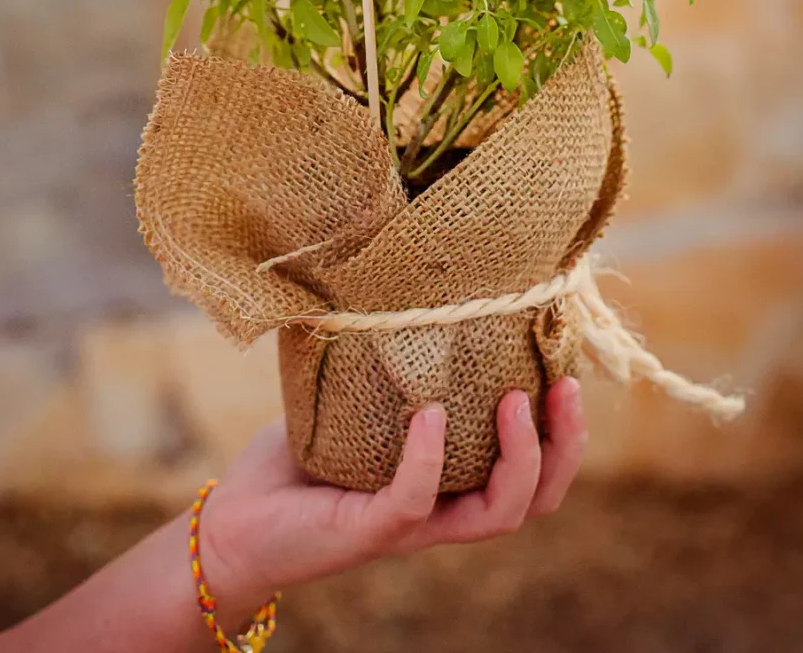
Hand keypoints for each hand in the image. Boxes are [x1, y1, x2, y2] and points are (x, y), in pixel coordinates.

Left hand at [200, 377, 586, 623]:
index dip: (564, 432)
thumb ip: (387, 358)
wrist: (236, 518)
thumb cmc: (297, 454)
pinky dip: (429, 458)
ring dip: (520, 459)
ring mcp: (411, 523)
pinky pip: (415, 501)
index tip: (566, 369)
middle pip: (535, 499)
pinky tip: (431, 415)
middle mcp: (443, 507)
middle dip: (564, 447)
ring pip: (498, 514)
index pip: (534, 472)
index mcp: (452, 480)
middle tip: (563, 387)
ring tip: (516, 401)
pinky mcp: (369, 530)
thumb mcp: (355, 397)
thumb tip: (403, 272)